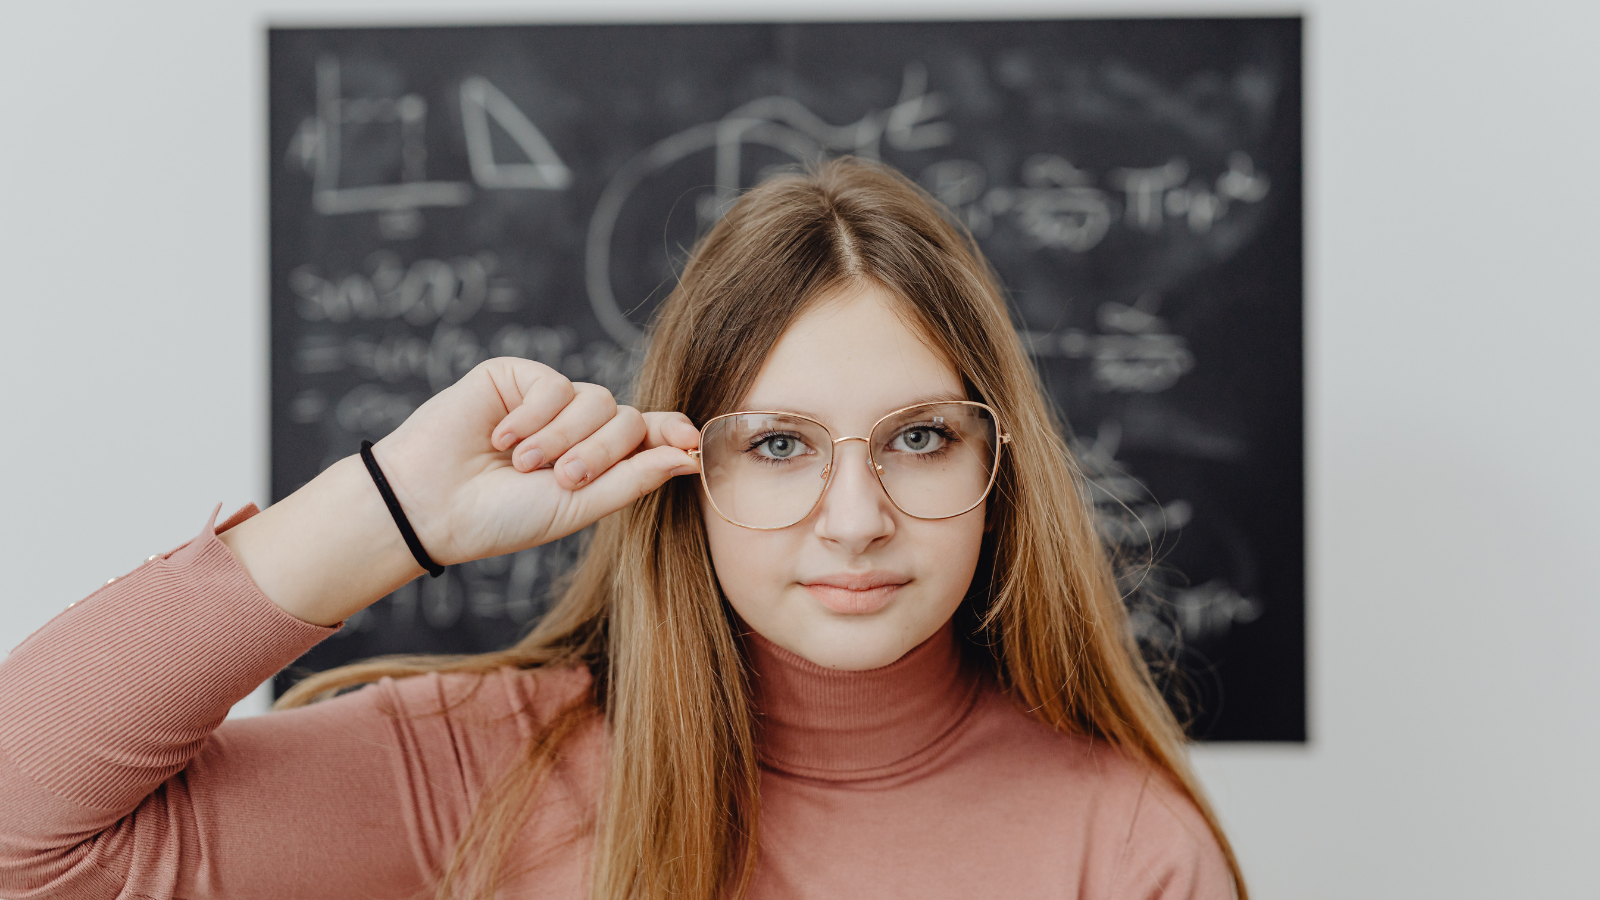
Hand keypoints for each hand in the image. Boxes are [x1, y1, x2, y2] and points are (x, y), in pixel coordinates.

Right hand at [373, 357, 699, 565]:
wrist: (432, 505)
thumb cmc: (502, 518)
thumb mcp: (579, 507)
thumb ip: (635, 479)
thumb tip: (691, 454)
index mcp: (598, 462)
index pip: (649, 435)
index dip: (673, 433)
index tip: (691, 442)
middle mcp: (578, 428)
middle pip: (627, 420)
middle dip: (600, 452)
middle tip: (562, 479)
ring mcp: (549, 401)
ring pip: (595, 400)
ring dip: (562, 438)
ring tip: (521, 465)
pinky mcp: (518, 377)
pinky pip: (555, 384)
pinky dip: (533, 417)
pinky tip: (500, 439)